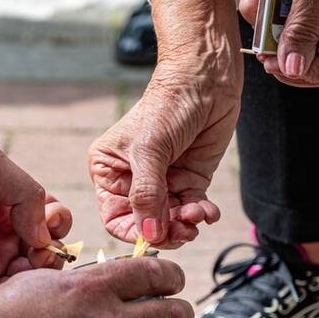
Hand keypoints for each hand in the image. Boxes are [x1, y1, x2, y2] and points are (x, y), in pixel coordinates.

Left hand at [0, 117, 69, 297]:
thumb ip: (27, 192)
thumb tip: (45, 233)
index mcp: (7, 199)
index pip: (50, 214)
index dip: (57, 221)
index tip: (48, 223)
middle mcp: (1, 229)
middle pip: (47, 246)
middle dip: (54, 247)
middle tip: (38, 247)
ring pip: (31, 272)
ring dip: (40, 269)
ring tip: (27, 261)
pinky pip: (5, 291)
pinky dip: (18, 288)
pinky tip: (14, 275)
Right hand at [89, 0, 240, 248]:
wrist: (207, 80)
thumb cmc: (167, 106)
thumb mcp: (150, 151)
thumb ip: (147, 196)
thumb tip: (149, 236)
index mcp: (110, 171)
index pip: (115, 217)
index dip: (133, 232)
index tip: (153, 236)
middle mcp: (134, 181)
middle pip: (145, 223)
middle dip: (166, 230)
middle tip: (184, 229)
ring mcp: (163, 182)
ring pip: (171, 221)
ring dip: (186, 224)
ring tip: (198, 214)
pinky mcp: (189, 180)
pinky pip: (192, 209)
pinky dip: (201, 215)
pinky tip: (208, 211)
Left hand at [240, 0, 318, 86]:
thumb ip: (303, 25)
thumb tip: (295, 69)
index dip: (302, 73)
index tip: (274, 60)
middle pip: (300, 56)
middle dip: (274, 42)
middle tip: (262, 26)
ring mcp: (312, 7)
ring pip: (280, 35)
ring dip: (262, 17)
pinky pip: (271, 14)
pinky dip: (260, 1)